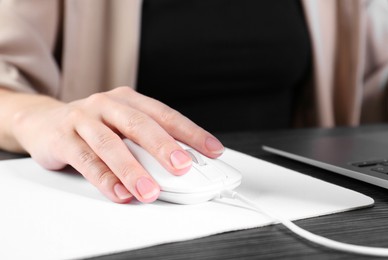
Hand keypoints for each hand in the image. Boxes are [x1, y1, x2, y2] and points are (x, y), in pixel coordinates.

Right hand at [11, 87, 224, 202]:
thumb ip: (146, 141)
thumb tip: (181, 163)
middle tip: (182, 166)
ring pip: (111, 144)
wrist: (43, 120)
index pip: (165, 115)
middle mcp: (107, 105)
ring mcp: (83, 119)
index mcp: (128, 100)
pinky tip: (119, 192)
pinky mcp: (62, 138)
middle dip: (164, 147)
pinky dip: (104, 179)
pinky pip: (85, 160)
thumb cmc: (92, 124)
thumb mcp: (121, 125)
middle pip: (140, 125)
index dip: (191, 132)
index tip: (213, 149)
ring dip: (133, 170)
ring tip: (150, 190)